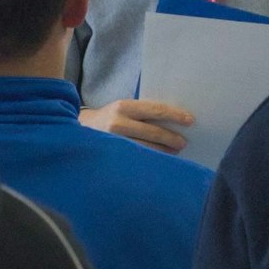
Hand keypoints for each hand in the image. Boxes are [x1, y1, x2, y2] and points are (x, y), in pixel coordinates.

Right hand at [80, 99, 194, 153]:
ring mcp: (114, 142)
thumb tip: (172, 120)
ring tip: (174, 152)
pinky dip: (151, 160)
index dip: (174, 115)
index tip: (190, 120)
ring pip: (146, 148)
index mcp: (123, 107)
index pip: (155, 110)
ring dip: (164, 151)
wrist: (79, 130)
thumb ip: (142, 112)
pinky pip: (136, 159)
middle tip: (183, 142)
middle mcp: (118, 123)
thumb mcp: (122, 108)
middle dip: (171, 138)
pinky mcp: (112, 156)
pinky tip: (159, 161)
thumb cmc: (109, 118)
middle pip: (153, 132)